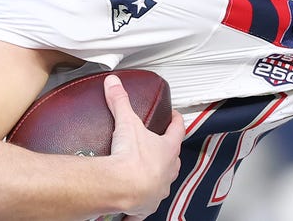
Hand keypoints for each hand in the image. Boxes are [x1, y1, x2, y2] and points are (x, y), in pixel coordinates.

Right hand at [103, 74, 184, 218]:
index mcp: (168, 149)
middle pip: (173, 158)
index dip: (177, 121)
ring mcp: (159, 189)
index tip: (175, 117)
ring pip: (163, 182)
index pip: (178, 130)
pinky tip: (134, 206)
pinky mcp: (146, 205)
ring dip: (157, 178)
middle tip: (158, 147)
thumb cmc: (132, 158)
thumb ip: (120, 101)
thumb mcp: (126, 123)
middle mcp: (168, 170)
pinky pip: (145, 207)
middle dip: (167, 152)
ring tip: (146, 175)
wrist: (123, 187)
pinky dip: (140, 206)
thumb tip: (114, 84)